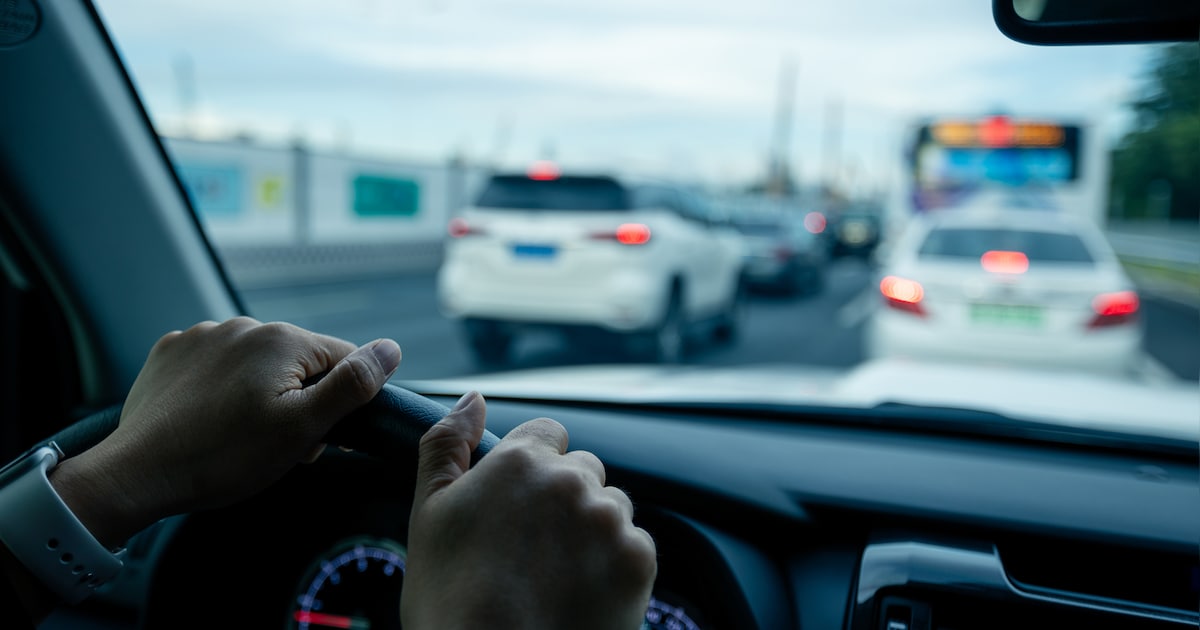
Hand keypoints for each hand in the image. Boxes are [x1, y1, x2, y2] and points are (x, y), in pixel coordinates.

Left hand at [49, 317, 401, 547]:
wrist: (138, 474)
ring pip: (257, 363)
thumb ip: (352, 385)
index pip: (344, 360)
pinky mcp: (172, 352)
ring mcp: (203, 335)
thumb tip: (391, 348)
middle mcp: (244, 326)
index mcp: (283, 339)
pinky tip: (209, 419)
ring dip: (260, 392)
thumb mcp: (303, 428)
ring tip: (238, 436)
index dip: (341, 403)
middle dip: (299, 399)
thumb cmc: (225, 458)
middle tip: (277, 445)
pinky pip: (216, 364)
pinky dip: (221, 388)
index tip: (317, 437)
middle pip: (299, 362)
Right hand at [401, 391, 656, 629]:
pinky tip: (580, 593)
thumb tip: (473, 398)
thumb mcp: (428, 512)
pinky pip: (635, 546)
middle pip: (584, 471)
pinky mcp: (638, 560)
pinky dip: (615, 566)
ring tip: (556, 576)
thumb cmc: (450, 598)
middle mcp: (572, 480)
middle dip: (565, 500)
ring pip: (611, 508)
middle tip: (534, 551)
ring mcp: (609, 520)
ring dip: (593, 531)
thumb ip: (447, 444)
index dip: (533, 469)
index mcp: (521, 460)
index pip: (549, 434)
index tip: (520, 508)